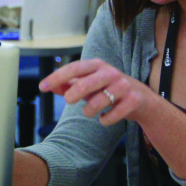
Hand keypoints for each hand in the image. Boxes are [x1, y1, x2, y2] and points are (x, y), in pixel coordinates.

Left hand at [38, 58, 154, 125]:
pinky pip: (115, 113)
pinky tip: (104, 119)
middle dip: (74, 93)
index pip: (74, 68)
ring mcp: (124, 86)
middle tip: (68, 101)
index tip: (42, 87)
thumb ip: (70, 85)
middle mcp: (111, 73)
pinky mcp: (133, 100)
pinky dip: (106, 119)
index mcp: (97, 65)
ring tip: (88, 112)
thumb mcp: (90, 85)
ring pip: (101, 100)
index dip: (57, 77)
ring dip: (89, 110)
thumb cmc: (110, 90)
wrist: (143, 100)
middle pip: (87, 82)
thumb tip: (50, 86)